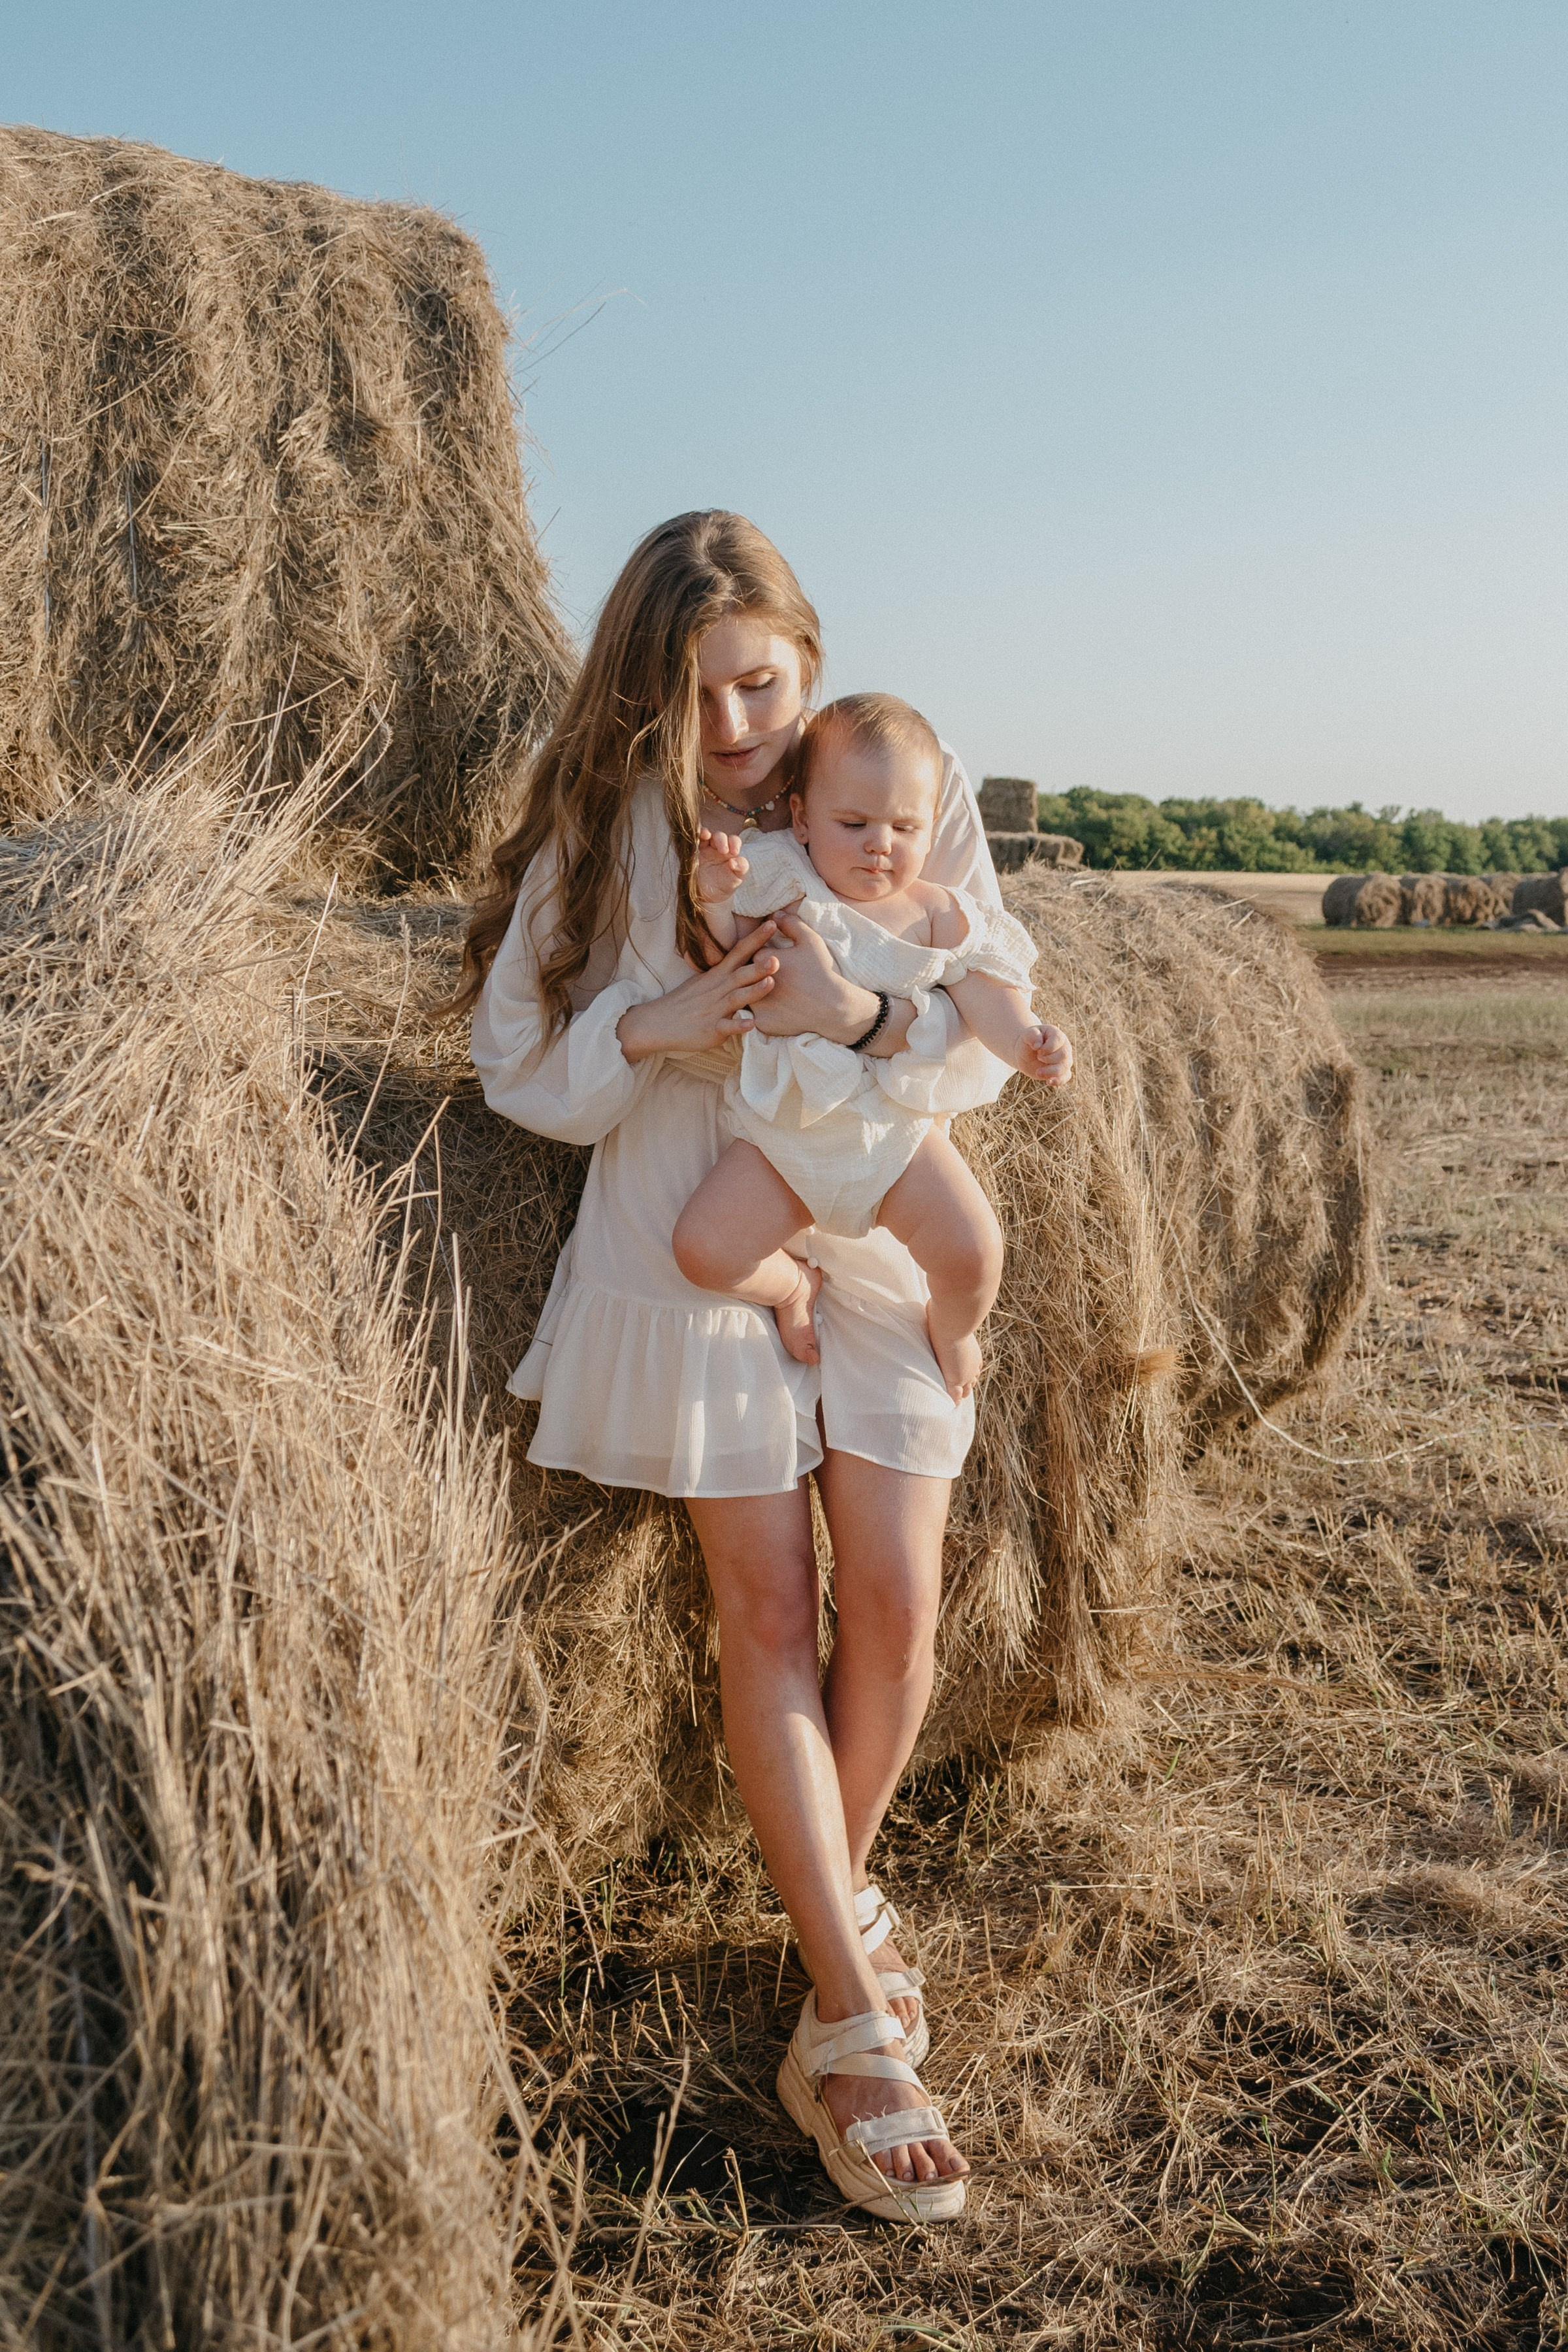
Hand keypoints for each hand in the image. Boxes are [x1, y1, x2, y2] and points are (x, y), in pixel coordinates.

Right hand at [615, 920, 779, 1061]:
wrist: (657, 1022)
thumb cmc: (685, 1002)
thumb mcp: (705, 981)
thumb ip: (727, 971)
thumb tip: (750, 958)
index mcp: (717, 975)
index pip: (739, 952)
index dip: (756, 938)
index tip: (773, 923)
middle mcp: (718, 989)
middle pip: (741, 973)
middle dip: (759, 964)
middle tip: (778, 956)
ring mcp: (714, 1009)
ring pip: (736, 998)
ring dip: (753, 990)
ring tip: (771, 983)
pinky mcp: (710, 1029)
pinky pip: (726, 1027)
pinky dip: (737, 1026)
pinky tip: (750, 1024)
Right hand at [697, 826, 748, 905]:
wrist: (707, 896)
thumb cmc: (724, 886)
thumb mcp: (736, 879)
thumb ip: (741, 868)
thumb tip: (735, 861)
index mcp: (730, 851)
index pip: (734, 840)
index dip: (734, 843)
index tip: (734, 852)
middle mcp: (717, 847)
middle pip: (719, 836)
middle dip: (721, 840)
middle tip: (723, 851)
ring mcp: (704, 848)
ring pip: (705, 835)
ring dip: (705, 833)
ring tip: (706, 836)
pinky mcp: (693, 852)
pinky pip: (693, 841)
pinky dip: (694, 836)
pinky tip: (695, 838)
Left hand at [746, 908, 884, 1042]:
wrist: (833, 1006)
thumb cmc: (821, 971)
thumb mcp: (810, 940)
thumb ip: (790, 923)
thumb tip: (774, 914)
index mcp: (762, 958)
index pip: (752, 953)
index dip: (762, 956)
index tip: (773, 960)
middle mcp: (754, 981)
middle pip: (745, 975)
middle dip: (754, 975)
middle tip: (766, 977)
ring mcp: (757, 1004)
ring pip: (746, 997)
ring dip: (752, 995)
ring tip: (766, 994)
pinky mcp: (762, 1022)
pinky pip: (755, 1017)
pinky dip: (761, 1014)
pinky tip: (772, 1012)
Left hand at [1018, 1022, 1072, 1084]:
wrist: (1025, 1053)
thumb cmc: (1028, 1042)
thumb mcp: (1026, 1035)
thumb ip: (1031, 1036)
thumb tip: (1038, 1045)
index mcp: (1057, 1035)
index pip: (1058, 1040)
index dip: (1047, 1047)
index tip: (1037, 1050)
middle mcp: (1064, 1047)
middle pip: (1064, 1055)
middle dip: (1048, 1059)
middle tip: (1038, 1057)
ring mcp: (1064, 1060)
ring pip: (1065, 1067)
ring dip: (1051, 1071)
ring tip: (1038, 1072)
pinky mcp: (1061, 1071)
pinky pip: (1065, 1077)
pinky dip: (1058, 1080)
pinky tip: (1048, 1082)